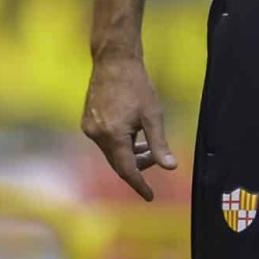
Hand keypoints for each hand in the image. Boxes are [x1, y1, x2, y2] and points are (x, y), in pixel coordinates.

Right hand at [81, 53, 176, 200]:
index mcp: (112, 136)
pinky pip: (105, 142)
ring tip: (149, 145)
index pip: (126, 170)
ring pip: (112, 152)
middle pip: (118, 162)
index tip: (150, 196)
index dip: (139, 184)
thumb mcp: (153, 115)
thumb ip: (160, 144)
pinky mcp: (87, 122)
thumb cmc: (137, 86)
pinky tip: (134, 136)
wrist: (113, 62)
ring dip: (130, 154)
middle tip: (157, 158)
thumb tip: (171, 167)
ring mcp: (89, 129)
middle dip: (138, 166)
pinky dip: (121, 144)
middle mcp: (96, 135)